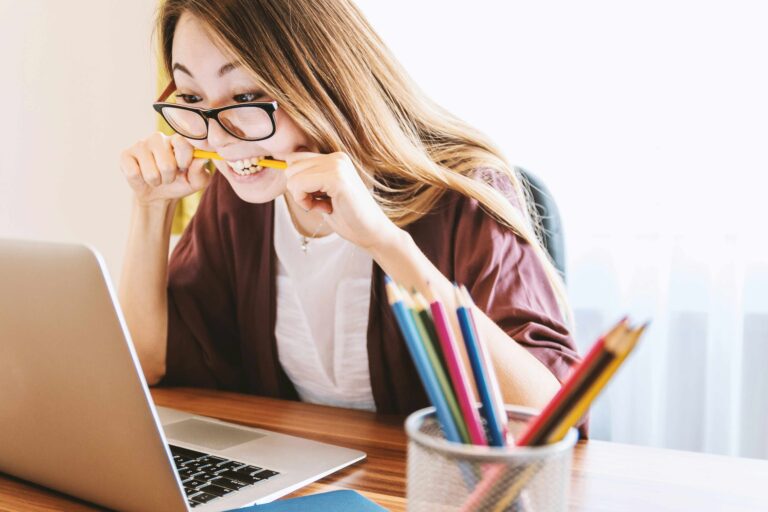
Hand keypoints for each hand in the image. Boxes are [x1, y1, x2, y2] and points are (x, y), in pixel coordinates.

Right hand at [119, 132, 211, 205]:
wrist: (159, 194)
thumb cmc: (180, 183)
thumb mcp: (196, 181)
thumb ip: (201, 171)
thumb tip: (202, 159)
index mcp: (178, 139)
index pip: (183, 144)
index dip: (185, 161)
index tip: (184, 168)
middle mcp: (159, 137)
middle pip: (167, 164)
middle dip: (169, 178)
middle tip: (168, 176)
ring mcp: (141, 144)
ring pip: (151, 173)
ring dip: (156, 181)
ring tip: (156, 177)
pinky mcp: (126, 155)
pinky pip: (134, 173)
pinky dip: (140, 182)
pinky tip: (142, 176)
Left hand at [284, 151, 400, 250]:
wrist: (373, 233)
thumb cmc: (348, 218)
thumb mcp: (323, 194)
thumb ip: (308, 179)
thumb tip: (283, 167)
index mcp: (335, 158)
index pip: (295, 159)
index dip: (299, 184)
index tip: (318, 198)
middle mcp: (336, 157)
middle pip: (290, 167)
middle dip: (299, 190)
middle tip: (322, 204)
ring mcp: (337, 165)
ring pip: (292, 176)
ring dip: (302, 197)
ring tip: (326, 205)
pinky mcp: (336, 178)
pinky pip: (299, 185)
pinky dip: (305, 202)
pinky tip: (325, 208)